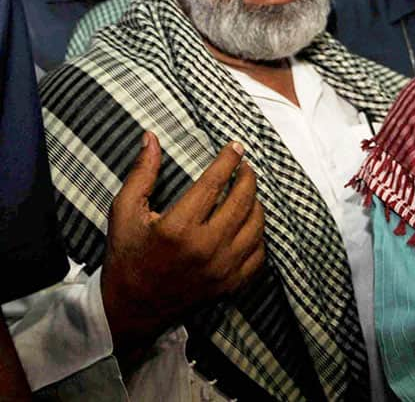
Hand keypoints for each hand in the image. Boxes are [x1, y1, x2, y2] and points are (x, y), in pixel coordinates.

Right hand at [100, 132, 265, 363]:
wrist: (131, 309)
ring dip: (256, 204)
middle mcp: (205, 248)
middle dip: (248, 178)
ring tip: (248, 193)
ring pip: (256, 226)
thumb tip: (151, 137)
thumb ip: (141, 173)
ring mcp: (222, 268)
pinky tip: (250, 224)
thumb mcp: (124, 212)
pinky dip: (258, 235)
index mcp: (178, 228)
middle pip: (242, 202)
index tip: (236, 147)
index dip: (228, 161)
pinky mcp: (231, 284)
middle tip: (245, 168)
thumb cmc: (127, 257)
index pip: (214, 183)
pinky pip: (259, 253)